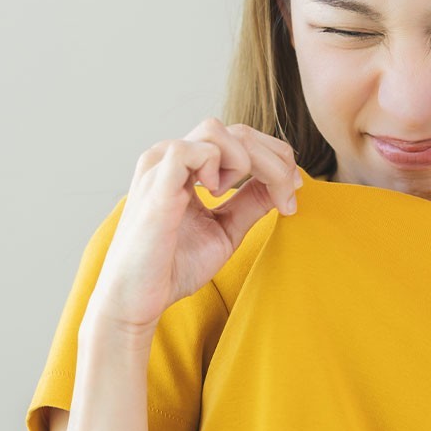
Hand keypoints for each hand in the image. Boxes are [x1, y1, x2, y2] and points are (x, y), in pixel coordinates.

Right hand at [84, 118, 301, 335]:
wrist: (137, 300)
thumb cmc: (174, 266)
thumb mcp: (227, 229)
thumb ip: (251, 202)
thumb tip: (285, 182)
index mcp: (187, 166)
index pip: (241, 138)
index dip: (276, 158)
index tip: (293, 190)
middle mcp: (171, 157)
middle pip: (237, 130)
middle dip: (275, 160)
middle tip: (288, 195)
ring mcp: (160, 165)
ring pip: (217, 130)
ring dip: (247, 161)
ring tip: (238, 198)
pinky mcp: (155, 182)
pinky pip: (193, 150)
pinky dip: (216, 166)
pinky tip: (214, 195)